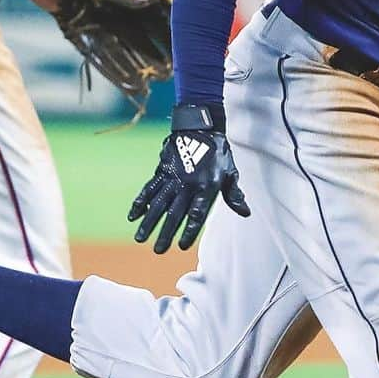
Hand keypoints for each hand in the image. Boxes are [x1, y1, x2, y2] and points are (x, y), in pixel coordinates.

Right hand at [128, 105, 249, 252]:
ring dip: (148, 222)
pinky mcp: (161, 170)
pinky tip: (132, 216)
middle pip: (174, 213)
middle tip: (158, 251)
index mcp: (206, 187)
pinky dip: (140, 202)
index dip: (189, 231)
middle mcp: (187, 184)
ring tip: (140, 239)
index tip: (181, 246)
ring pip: (158, 203)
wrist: (200, 126)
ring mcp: (172, 177)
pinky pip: (149, 188)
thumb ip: (234, 195)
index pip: (197, 215)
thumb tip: (246, 213)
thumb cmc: (218, 153)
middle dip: (165, 233)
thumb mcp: (231, 172)